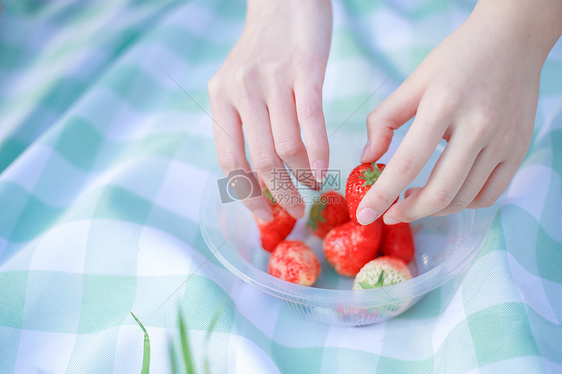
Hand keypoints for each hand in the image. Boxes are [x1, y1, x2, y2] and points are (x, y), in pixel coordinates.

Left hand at [208, 0, 331, 220]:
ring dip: (301, 178)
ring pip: (286, 148)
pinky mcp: (304, 71)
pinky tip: (323, 170)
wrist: (285, 0)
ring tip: (312, 188)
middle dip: (280, 195)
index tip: (263, 215)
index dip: (246, 194)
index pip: (229, 160)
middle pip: (261, 161)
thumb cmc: (265, 49)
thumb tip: (260, 173)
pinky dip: (318, 153)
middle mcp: (240, 91)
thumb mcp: (239, 83)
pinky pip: (311, 123)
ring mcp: (272, 80)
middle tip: (295, 212)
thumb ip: (243, 122)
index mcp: (220, 98)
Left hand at [357, 0, 561, 224]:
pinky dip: (463, 203)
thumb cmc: (456, 60)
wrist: (512, 40)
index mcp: (443, 105)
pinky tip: (447, 192)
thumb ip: (383, 120)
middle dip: (408, 213)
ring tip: (414, 199)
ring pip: (464, 199)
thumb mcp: (413, 82)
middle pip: (440, 192)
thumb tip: (367, 159)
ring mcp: (503, 140)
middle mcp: (478, 125)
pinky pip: (489, 195)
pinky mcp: (520, 149)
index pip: (408, 163)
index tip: (364, 215)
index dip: (383, 194)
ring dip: (433, 209)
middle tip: (390, 214)